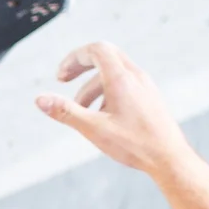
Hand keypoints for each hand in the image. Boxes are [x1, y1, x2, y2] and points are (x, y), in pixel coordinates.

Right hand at [36, 42, 194, 176]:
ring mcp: (145, 85)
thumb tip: (39, 99)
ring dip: (91, 85)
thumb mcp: (93, 128)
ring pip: (113, 71)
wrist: (170, 158)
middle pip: (105, 55)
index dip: (74, 58)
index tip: (60, 77)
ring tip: (81, 109)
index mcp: (121, 79)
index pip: (96, 49)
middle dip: (81, 66)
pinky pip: (125, 83)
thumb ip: (65, 112)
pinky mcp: (149, 96)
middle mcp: (135, 76)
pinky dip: (107, 91)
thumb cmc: (134, 144)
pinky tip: (103, 116)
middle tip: (63, 80)